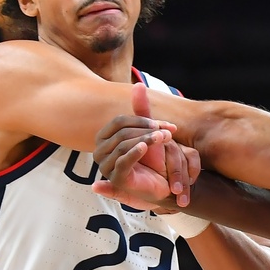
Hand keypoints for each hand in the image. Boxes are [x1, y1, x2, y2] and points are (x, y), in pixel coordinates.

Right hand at [92, 83, 200, 207]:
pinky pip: (123, 161)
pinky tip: (145, 147)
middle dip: (147, 129)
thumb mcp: (148, 132)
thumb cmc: (152, 158)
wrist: (162, 184)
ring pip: (123, 145)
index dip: (142, 120)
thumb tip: (139, 84)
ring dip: (146, 139)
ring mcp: (106, 166)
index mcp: (104, 138)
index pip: (119, 121)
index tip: (164, 124)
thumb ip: (142, 110)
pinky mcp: (116, 179)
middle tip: (168, 132)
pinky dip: (135, 152)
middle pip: (122, 132)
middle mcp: (100, 151)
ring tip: (164, 138)